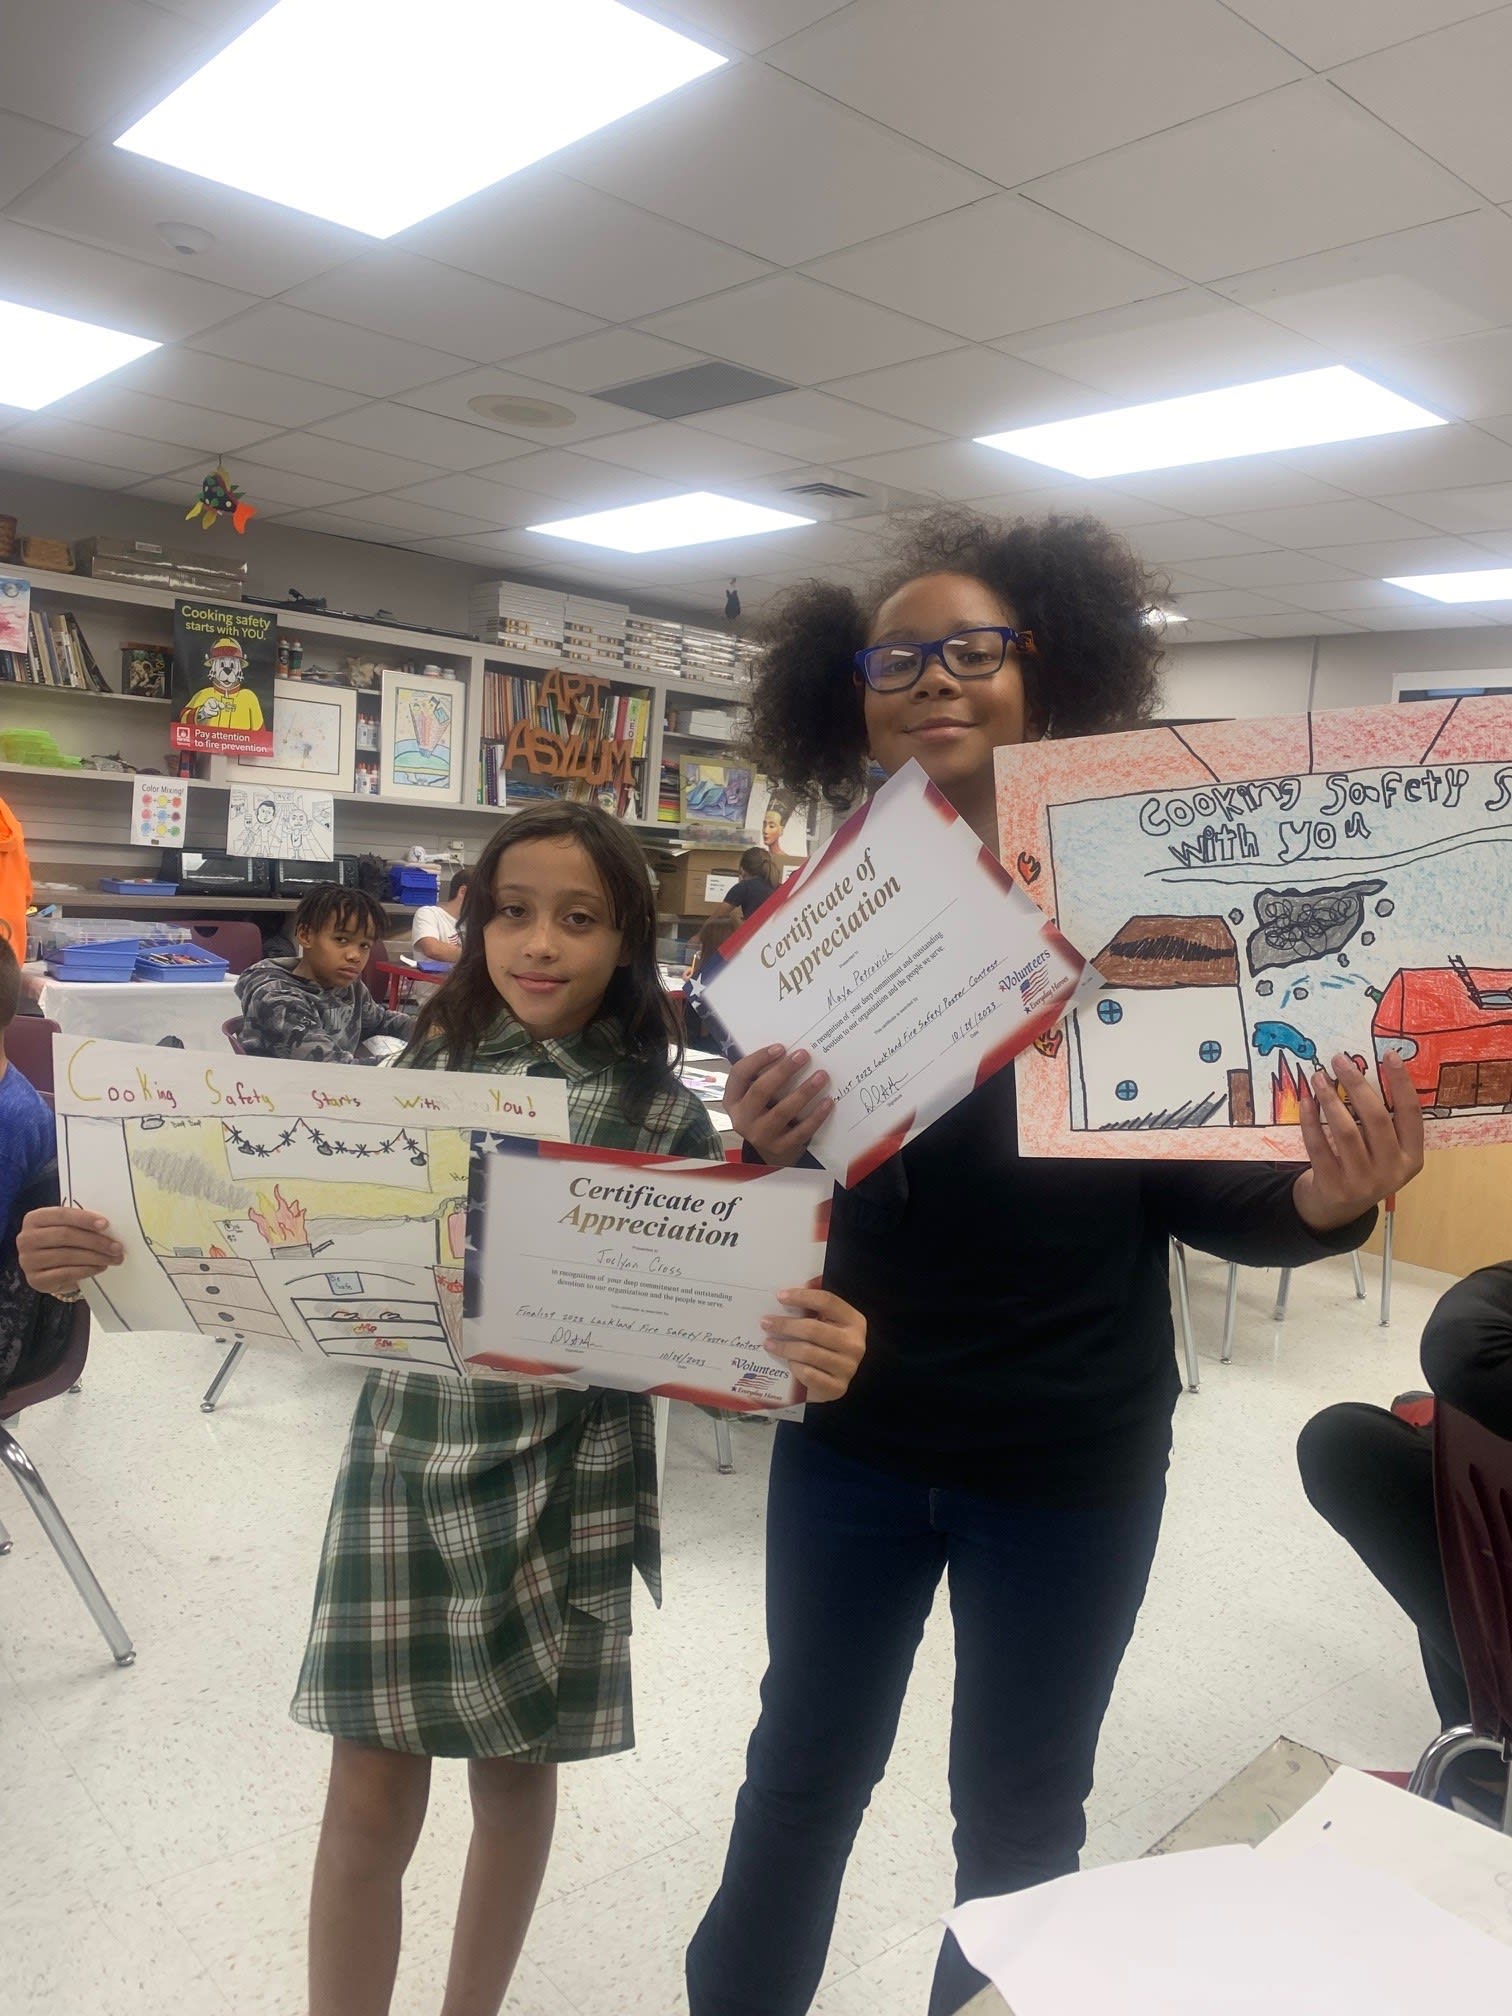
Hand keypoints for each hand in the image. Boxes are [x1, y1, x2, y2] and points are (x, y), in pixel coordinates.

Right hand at [16, 1207, 123, 1296]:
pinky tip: (100, 1268)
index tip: (106, 1224)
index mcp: (34, 1219)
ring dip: (95, 1257)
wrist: (49, 1270)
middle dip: (95, 1241)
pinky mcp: (35, 1280)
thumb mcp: (68, 1228)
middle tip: (117, 1247)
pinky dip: (86, 1270)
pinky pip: (65, 1273)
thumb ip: (81, 1224)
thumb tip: (107, 1227)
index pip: (61, 1215)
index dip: (84, 1219)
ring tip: (113, 1258)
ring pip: (67, 1256)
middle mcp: (26, 1239)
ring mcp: (28, 1261)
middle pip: (65, 1235)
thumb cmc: (62, 1243)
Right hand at [724, 1044, 832, 1168]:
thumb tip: (790, 1052)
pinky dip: (815, 1116)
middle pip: (760, 1091)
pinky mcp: (780, 1148)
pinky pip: (800, 1131)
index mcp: (733, 1100)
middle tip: (803, 1055)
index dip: (758, 1059)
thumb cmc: (765, 1111)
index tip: (780, 1047)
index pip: (739, 1074)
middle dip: (783, 1071)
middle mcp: (742, 1118)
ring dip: (803, 1092)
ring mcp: (760, 1136)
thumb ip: (763, 1076)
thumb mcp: (755, 1096)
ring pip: (782, 1112)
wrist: (771, 1150)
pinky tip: (827, 1102)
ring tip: (821, 1076)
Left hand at [762, 1286, 864, 1402]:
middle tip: (765, 1323)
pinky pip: (808, 1374)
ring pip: (808, 1352)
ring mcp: (848, 1368)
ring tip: (768, 1343)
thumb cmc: (825, 1347)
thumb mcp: (826, 1324)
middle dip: (785, 1325)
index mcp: (854, 1321)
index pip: (827, 1301)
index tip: (779, 1296)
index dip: (802, 1296)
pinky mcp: (837, 1388)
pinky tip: (786, 1362)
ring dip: (784, 1347)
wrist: (833, 1382)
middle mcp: (855, 1344)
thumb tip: (788, 1291)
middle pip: (813, 1328)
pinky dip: (794, 1367)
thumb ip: (813, 1306)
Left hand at [1292, 1051, 1423, 1233]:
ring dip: (1331, 1099)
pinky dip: (1311, 1122)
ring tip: (1319, 1077)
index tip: (1390, 1055)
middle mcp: (1392, 1172)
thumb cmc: (1362, 1167)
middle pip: (1377, 1119)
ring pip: (1347, 1131)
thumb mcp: (1384, 1151)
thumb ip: (1384, 1122)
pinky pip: (1319, 1147)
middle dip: (1358, 1085)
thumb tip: (1366, 1071)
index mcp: (1412, 1158)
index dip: (1402, 1083)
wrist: (1336, 1209)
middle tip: (1340, 1060)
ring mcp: (1363, 1182)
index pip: (1412, 1114)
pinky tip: (1306, 1102)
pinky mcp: (1333, 1186)